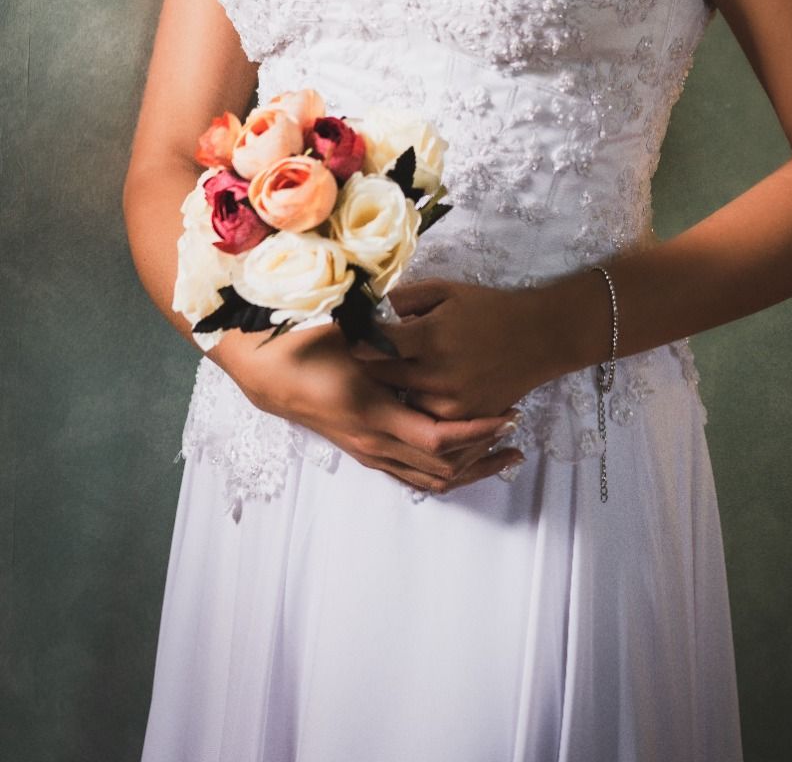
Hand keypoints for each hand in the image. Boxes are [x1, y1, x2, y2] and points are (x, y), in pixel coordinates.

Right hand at [211, 322, 524, 494]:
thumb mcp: (347, 333)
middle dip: (484, 452)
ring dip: (471, 467)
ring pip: (430, 479)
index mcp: (372, 414)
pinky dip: (446, 470)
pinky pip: (414, 476)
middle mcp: (373, 443)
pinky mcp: (367, 453)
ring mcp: (369, 453)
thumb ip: (382, 332)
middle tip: (516, 428)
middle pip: (441, 465)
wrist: (267, 374)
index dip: (477, 430)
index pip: (437, 437)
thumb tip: (416, 319)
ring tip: (505, 450)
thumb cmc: (306, 345)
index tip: (509, 413)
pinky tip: (468, 457)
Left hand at [349, 277, 552, 419]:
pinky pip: (427, 418)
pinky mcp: (464, 419)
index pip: (376, 344)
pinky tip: (421, 389)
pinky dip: (421, 404)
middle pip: (383, 376)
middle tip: (360, 356)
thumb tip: (368, 308)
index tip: (349, 336)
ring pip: (402, 401)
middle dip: (371, 365)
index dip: (358, 340)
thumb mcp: (445, 291)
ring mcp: (451, 401)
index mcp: (430, 336)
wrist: (538, 337)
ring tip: (392, 373)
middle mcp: (437, 373)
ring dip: (395, 389)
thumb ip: (405, 298)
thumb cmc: (488, 308)